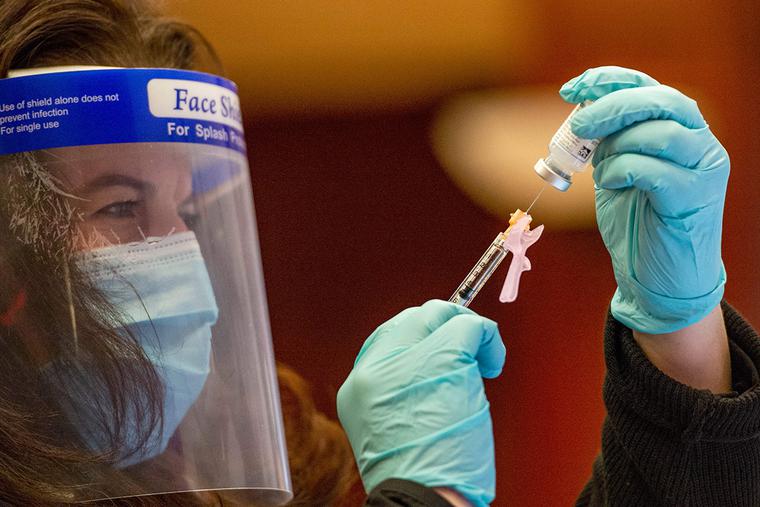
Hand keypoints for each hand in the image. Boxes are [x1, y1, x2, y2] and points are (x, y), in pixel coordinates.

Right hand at [337, 300, 504, 506]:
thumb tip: (429, 367)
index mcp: (358, 387)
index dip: (419, 335)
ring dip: (466, 332)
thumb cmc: (419, 478)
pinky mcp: (443, 357)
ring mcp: (408, 360)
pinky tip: (492, 362)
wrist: (423, 499)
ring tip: (481, 362)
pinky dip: (488, 338)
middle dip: (442, 325)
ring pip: (439, 315)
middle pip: (410, 319)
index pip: (386, 337)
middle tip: (467, 345)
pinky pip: (469, 327)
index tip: (438, 343)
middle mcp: (375, 368)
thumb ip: (400, 392)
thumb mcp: (390, 430)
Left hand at [560, 66, 728, 333]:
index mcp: (682, 130)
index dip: (611, 80)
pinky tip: (609, 184)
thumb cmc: (637, 222)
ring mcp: (703, 170)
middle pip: (661, 100)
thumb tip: (581, 115)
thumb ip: (608, 142)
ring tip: (599, 169)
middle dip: (612, 106)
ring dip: (617, 145)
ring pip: (661, 131)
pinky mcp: (693, 198)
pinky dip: (622, 170)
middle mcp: (701, 143)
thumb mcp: (616, 171)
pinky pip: (653, 169)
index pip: (651, 86)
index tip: (573, 88)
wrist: (659, 277)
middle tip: (578, 125)